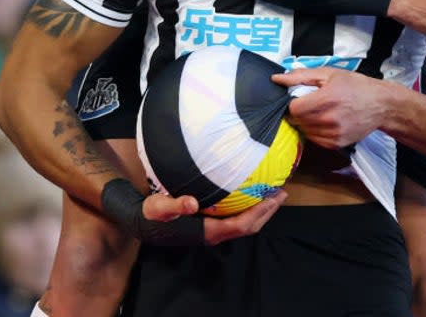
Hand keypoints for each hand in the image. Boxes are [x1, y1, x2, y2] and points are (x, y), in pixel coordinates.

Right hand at [139, 185, 286, 245]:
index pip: (241, 225)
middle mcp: (215, 233)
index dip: (259, 213)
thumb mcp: (159, 207)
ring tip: (274, 193)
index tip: (274, 198)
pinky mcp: (212, 223)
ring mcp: (214, 229)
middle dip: (267, 212)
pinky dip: (250, 207)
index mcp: (208, 231)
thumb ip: (175, 205)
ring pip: (245, 223)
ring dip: (261, 210)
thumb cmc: (152, 214)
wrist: (143, 221)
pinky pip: (237, 218)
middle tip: (281, 193)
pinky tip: (253, 193)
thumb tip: (191, 203)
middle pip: (249, 226)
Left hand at [272, 67, 385, 148]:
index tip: (300, 98)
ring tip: (321, 112)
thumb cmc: (356, 86)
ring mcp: (334, 133)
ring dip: (306, 122)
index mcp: (327, 98)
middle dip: (300, 112)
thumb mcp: (329, 74)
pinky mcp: (337, 144)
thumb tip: (278, 79)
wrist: (380, 105)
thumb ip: (301, 76)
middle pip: (298, 120)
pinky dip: (315, 131)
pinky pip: (314, 140)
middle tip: (311, 103)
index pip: (294, 108)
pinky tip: (325, 121)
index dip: (293, 102)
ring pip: (305, 131)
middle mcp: (330, 118)